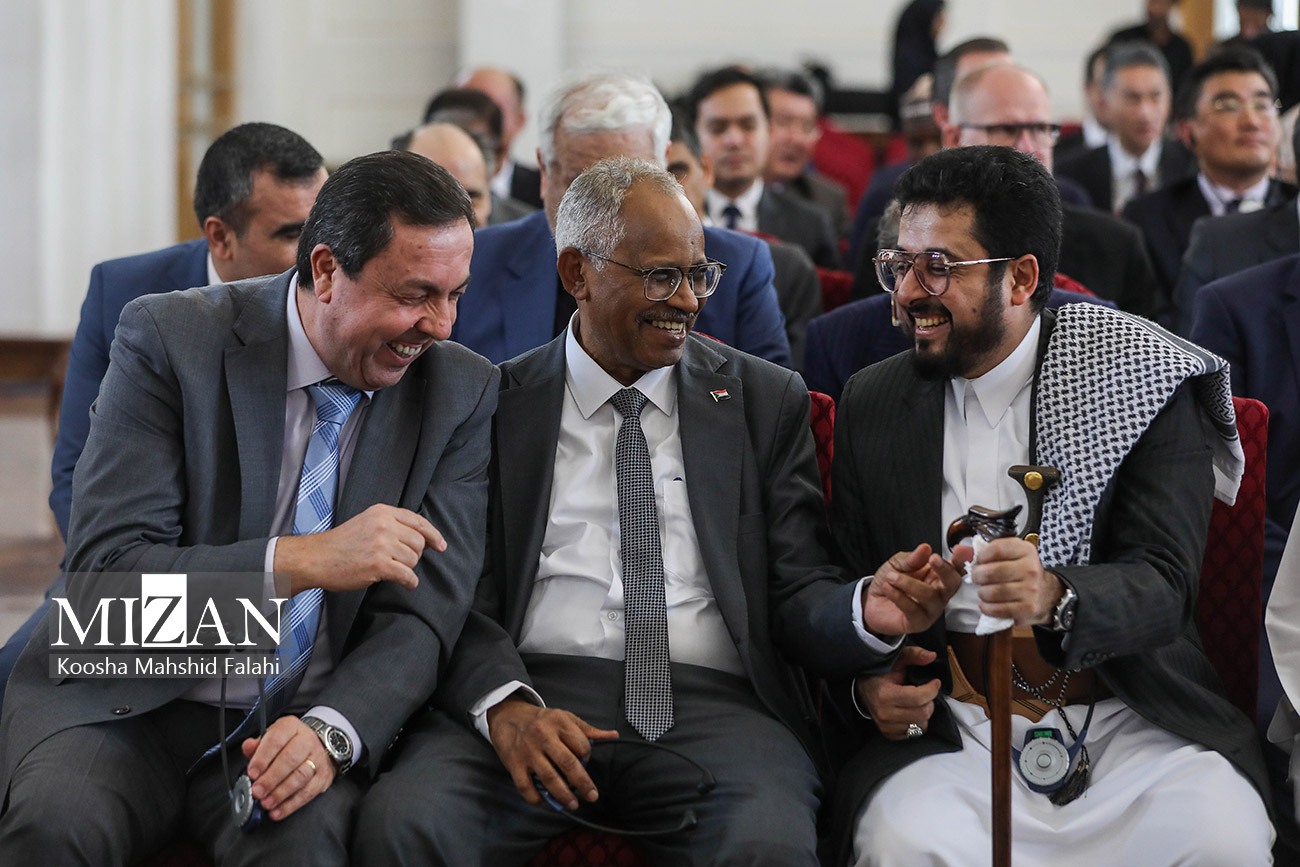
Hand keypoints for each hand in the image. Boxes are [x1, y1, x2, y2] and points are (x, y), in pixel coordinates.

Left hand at [242, 716, 335, 821]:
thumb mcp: (273, 736)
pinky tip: (278, 811)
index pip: (276, 740)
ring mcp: (318, 759)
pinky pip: (308, 793)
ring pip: (300, 777)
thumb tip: (248, 747)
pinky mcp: (323, 777)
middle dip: (271, 778)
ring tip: (266, 803)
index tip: (252, 773)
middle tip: (257, 791)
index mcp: (291, 728)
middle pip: (290, 760)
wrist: (320, 744)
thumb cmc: (291, 743)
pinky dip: (291, 805)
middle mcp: (307, 741)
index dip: (262, 758)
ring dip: (281, 793)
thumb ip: (258, 745)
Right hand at [275, 503, 446, 593]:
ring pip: (414, 559)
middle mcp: (385, 525)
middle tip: (400, 561)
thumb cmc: (341, 543)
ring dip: (408, 568)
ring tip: (393, 570)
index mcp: (382, 512)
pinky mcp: (379, 564)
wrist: (317, 558)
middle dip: (414, 554)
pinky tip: (406, 583)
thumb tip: (419, 537)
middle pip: (419, 542)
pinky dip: (410, 582)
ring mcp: (382, 544)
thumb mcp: (367, 522)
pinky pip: (407, 575)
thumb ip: (390, 524)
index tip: (441, 545)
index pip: (418, 521)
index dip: (433, 534)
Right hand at [487, 697, 618, 810]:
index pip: (581, 745)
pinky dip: (537, 799)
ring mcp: (528, 752)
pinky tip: (547, 803)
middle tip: (592, 796)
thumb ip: (588, 730)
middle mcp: (544, 736)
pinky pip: (526, 787)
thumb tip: (613, 736)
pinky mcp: (514, 764)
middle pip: (567, 763)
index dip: (587, 757)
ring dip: (563, 795)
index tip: (586, 763)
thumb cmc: (541, 720)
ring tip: (573, 805)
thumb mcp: (565, 718)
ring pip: (549, 778)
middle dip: (582, 783)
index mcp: (559, 723)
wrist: (508, 716)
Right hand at [855, 645, 940, 739]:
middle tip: (926, 692)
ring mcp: (886, 727)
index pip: (919, 698)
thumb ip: (913, 655)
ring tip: (918, 702)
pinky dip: (917, 723)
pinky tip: (911, 712)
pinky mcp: (889, 734)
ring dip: (924, 713)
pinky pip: (915, 734)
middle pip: (923, 713)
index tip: (934, 682)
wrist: (862, 689)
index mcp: (885, 695)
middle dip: (930, 701)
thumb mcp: (896, 660)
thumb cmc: (880, 674)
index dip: (932, 689)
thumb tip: (932, 656)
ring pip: (922, 725)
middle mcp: (884, 714)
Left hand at [862, 543, 969, 637]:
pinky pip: (913, 609)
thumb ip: (912, 558)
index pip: (955, 568)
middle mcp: (939, 594)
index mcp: (937, 576)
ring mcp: (931, 610)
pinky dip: (898, 596)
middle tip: (932, 559)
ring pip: (930, 596)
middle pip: (953, 583)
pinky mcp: (918, 623)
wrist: (871, 602)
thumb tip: (925, 548)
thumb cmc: (889, 582)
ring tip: (891, 577)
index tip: (960, 550)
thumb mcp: (897, 564)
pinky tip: (888, 588)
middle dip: (945, 570)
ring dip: (908, 583)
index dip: (961, 559)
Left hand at [968, 537, 1060, 625]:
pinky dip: (987, 608)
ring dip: (982, 593)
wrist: (1047, 594)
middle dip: (977, 576)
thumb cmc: (1021, 572)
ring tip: (984, 592)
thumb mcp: (1008, 555)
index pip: (995, 549)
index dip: (981, 556)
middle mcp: (1030, 568)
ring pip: (993, 592)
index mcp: (1025, 550)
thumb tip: (958, 550)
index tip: (980, 561)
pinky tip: (987, 604)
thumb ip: (982, 551)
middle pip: (991, 572)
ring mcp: (1031, 589)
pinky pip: (998, 610)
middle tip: (977, 578)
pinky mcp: (1028, 608)